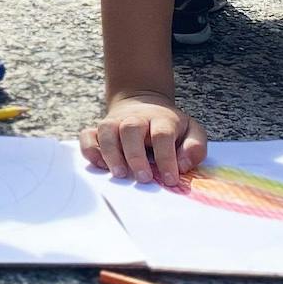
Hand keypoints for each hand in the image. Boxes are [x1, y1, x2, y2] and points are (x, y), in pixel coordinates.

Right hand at [82, 90, 207, 186]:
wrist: (143, 104)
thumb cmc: (169, 127)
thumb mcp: (191, 131)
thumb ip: (195, 147)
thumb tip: (183, 165)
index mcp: (161, 119)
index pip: (162, 135)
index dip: (166, 157)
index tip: (169, 179)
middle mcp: (135, 118)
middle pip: (131, 130)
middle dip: (136, 155)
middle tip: (144, 178)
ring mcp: (115, 121)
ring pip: (107, 131)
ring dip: (111, 153)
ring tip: (120, 174)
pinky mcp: (99, 128)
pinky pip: (88, 135)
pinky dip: (90, 148)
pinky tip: (99, 164)